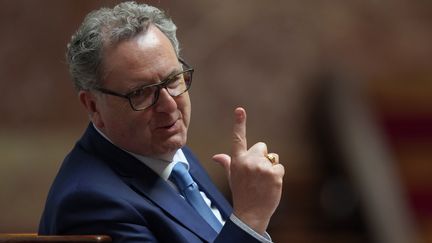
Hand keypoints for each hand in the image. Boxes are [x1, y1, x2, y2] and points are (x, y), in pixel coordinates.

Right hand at [212, 107, 284, 233]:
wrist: (250, 213)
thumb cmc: (241, 193)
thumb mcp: (232, 177)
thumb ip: (226, 162)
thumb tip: (216, 156)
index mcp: (237, 160)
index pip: (238, 139)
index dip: (239, 123)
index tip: (240, 110)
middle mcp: (249, 161)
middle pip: (261, 147)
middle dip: (262, 157)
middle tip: (257, 174)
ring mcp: (262, 167)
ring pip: (273, 158)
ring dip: (270, 168)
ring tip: (263, 182)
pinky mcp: (274, 174)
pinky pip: (280, 167)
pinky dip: (278, 175)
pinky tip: (270, 185)